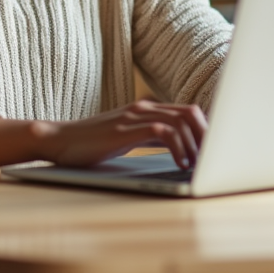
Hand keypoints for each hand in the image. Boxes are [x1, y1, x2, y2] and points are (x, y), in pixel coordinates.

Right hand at [0, 100, 207, 169]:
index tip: (214, 151)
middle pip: (190, 112)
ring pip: (180, 120)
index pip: (187, 111)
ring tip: (197, 165)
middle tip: (213, 159)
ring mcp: (134, 116)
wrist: (59, 140)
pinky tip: (180, 163)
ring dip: (195, 144)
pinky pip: (163, 131)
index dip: (205, 130)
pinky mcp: (125, 129)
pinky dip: (178, 147)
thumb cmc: (92, 144)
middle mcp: (143, 107)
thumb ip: (153, 138)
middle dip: (207, 136)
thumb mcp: (128, 139)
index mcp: (145, 108)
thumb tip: (182, 149)